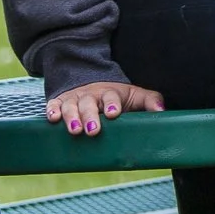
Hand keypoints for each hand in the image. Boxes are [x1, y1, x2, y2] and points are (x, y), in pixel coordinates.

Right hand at [45, 81, 164, 136]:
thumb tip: (162, 111)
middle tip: (93, 130)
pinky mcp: (59, 102)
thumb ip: (150, 101)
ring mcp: (74, 99)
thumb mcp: (134, 95)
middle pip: (89, 104)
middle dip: (90, 116)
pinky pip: (53, 105)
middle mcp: (90, 95)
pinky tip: (53, 119)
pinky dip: (52, 111)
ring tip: (75, 131)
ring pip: (71, 106)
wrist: (90, 82)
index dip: (112, 105)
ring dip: (71, 117)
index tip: (113, 113)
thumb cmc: (116, 97)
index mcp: (110, 93)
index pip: (111, 97)